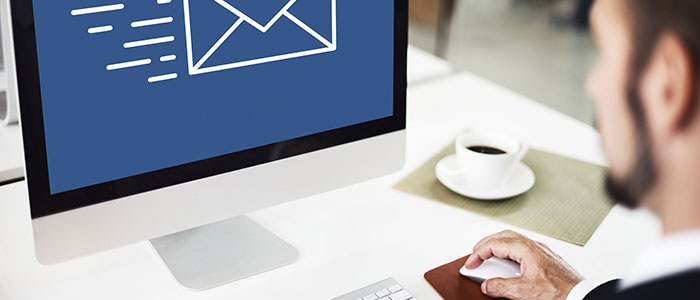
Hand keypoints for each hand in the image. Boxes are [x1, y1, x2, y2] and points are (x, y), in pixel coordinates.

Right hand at [464, 230, 583, 299]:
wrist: (582, 295)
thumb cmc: (559, 291)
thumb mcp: (523, 292)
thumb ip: (501, 287)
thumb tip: (487, 285)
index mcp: (526, 249)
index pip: (494, 244)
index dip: (478, 254)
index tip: (470, 264)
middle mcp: (534, 246)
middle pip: (503, 236)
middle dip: (486, 243)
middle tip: (475, 253)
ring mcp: (541, 251)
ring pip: (514, 240)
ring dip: (498, 245)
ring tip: (489, 256)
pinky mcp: (546, 259)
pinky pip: (523, 248)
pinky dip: (510, 251)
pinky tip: (510, 263)